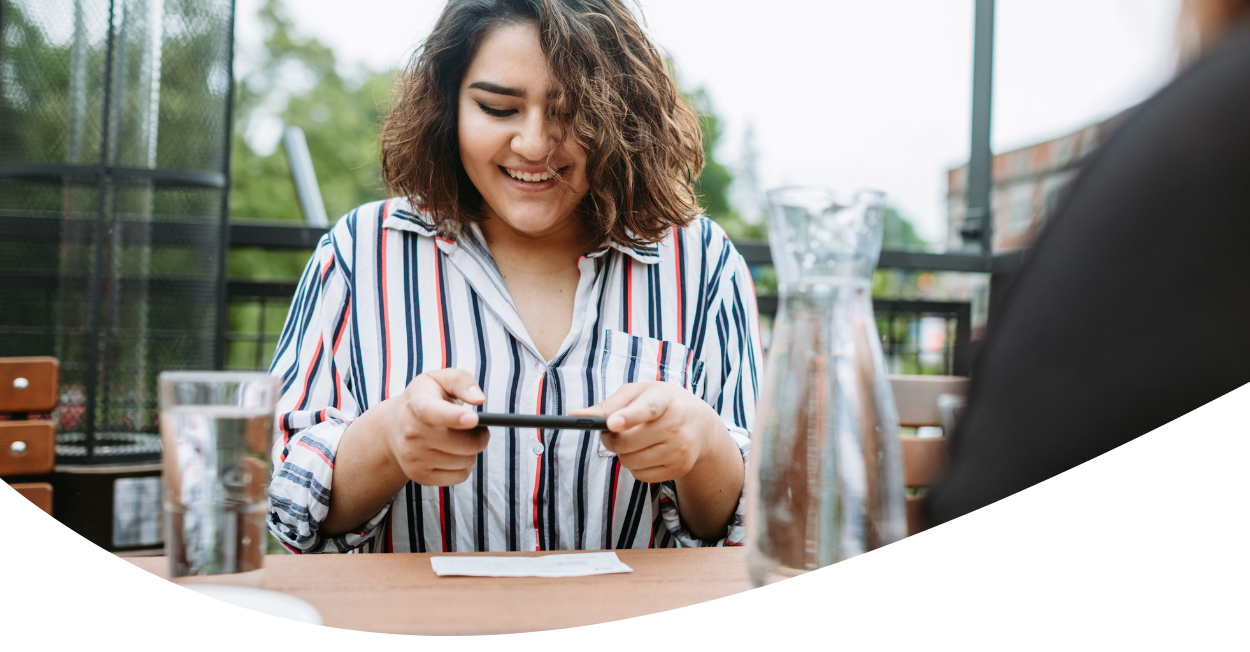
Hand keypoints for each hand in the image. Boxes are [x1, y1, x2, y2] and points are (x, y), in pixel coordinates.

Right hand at [387, 368, 488, 486]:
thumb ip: (461, 381)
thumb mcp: (439, 379)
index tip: (474, 419)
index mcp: (417, 405)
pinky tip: (457, 453)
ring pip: (465, 461)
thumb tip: (479, 399)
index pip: (435, 413)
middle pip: (464, 444)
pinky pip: (460, 476)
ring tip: (464, 439)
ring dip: (473, 451)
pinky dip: (466, 466)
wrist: (394, 426)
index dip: (455, 417)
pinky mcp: (420, 476)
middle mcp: (411, 434)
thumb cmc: (425, 398)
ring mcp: (413, 458)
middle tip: (481, 428)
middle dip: (481, 436)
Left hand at [570, 381, 720, 482]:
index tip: (611, 424)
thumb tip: (573, 414)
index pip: (647, 409)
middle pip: (627, 442)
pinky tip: (644, 452)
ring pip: (630, 461)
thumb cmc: (662, 403)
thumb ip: (609, 403)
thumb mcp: (640, 393)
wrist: (701, 426)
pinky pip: (640, 475)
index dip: (628, 417)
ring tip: (632, 440)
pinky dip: (635, 466)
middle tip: (610, 430)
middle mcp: (676, 426)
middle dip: (610, 439)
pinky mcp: (679, 469)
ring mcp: (679, 450)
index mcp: (666, 400)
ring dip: (622, 453)